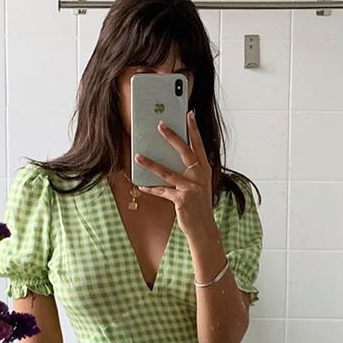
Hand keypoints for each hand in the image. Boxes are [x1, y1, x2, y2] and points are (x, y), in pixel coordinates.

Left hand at [133, 111, 214, 237]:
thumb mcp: (198, 186)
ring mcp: (191, 188)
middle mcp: (199, 177)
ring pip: (167, 171)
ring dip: (150, 164)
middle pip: (185, 152)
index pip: (199, 145)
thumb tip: (168, 158)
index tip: (189, 114)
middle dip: (172, 136)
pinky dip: (151, 188)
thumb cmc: (198, 206)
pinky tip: (141, 185)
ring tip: (137, 156)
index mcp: (204, 170)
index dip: (194, 130)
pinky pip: (162, 190)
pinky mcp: (181, 199)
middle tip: (160, 124)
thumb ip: (188, 173)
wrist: (203, 228)